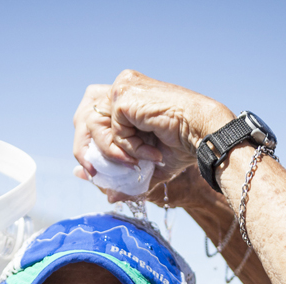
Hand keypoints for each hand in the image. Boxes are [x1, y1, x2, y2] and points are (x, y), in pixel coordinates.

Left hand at [73, 71, 232, 196]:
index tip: (94, 171)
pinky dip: (127, 148)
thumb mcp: (145, 165)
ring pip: (94, 126)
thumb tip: (106, 195)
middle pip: (83, 117)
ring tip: (139, 161)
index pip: (91, 117)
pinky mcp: (124, 94)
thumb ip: (124, 177)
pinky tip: (150, 150)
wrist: (202, 134)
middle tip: (96, 173)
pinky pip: (111, 130)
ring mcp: (122, 86)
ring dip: (113, 153)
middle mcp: (121, 86)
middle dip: (85, 148)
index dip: (88, 144)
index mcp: (125, 96)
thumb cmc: (181, 146)